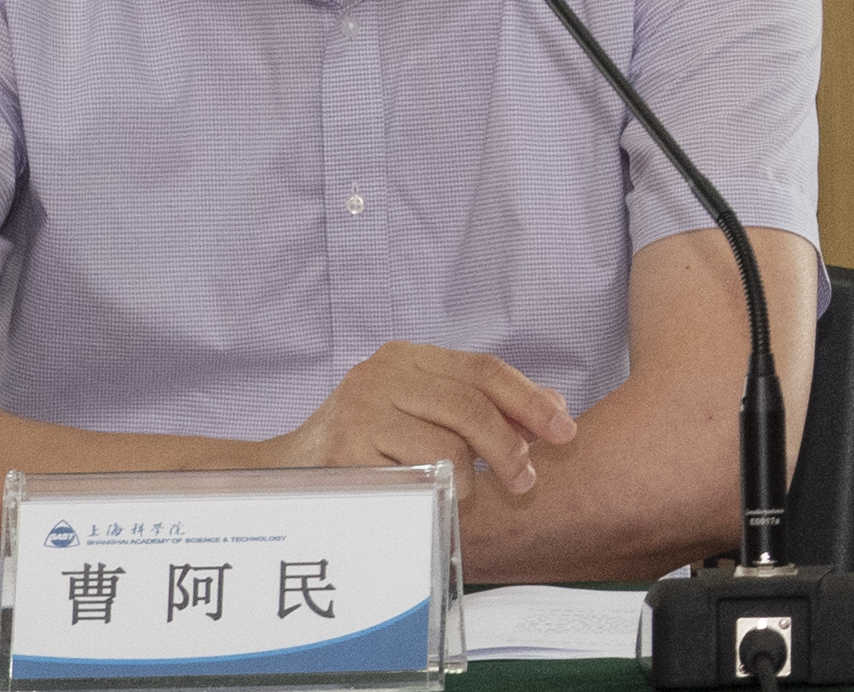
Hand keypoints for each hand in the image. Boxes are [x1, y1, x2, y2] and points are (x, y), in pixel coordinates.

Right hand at [261, 341, 575, 494]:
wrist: (288, 473)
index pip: (482, 368)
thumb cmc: (364, 445)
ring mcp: (361, 408)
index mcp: (405, 356)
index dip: (530, 400)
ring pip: (449, 448)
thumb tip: (554, 406)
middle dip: (510, 449)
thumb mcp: (423, 412)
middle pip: (471, 407)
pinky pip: (417, 479)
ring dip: (466, 484)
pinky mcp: (348, 448)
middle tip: (525, 482)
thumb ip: (482, 406)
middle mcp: (382, 372)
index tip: (565, 431)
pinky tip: (424, 498)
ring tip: (454, 493)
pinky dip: (433, 497)